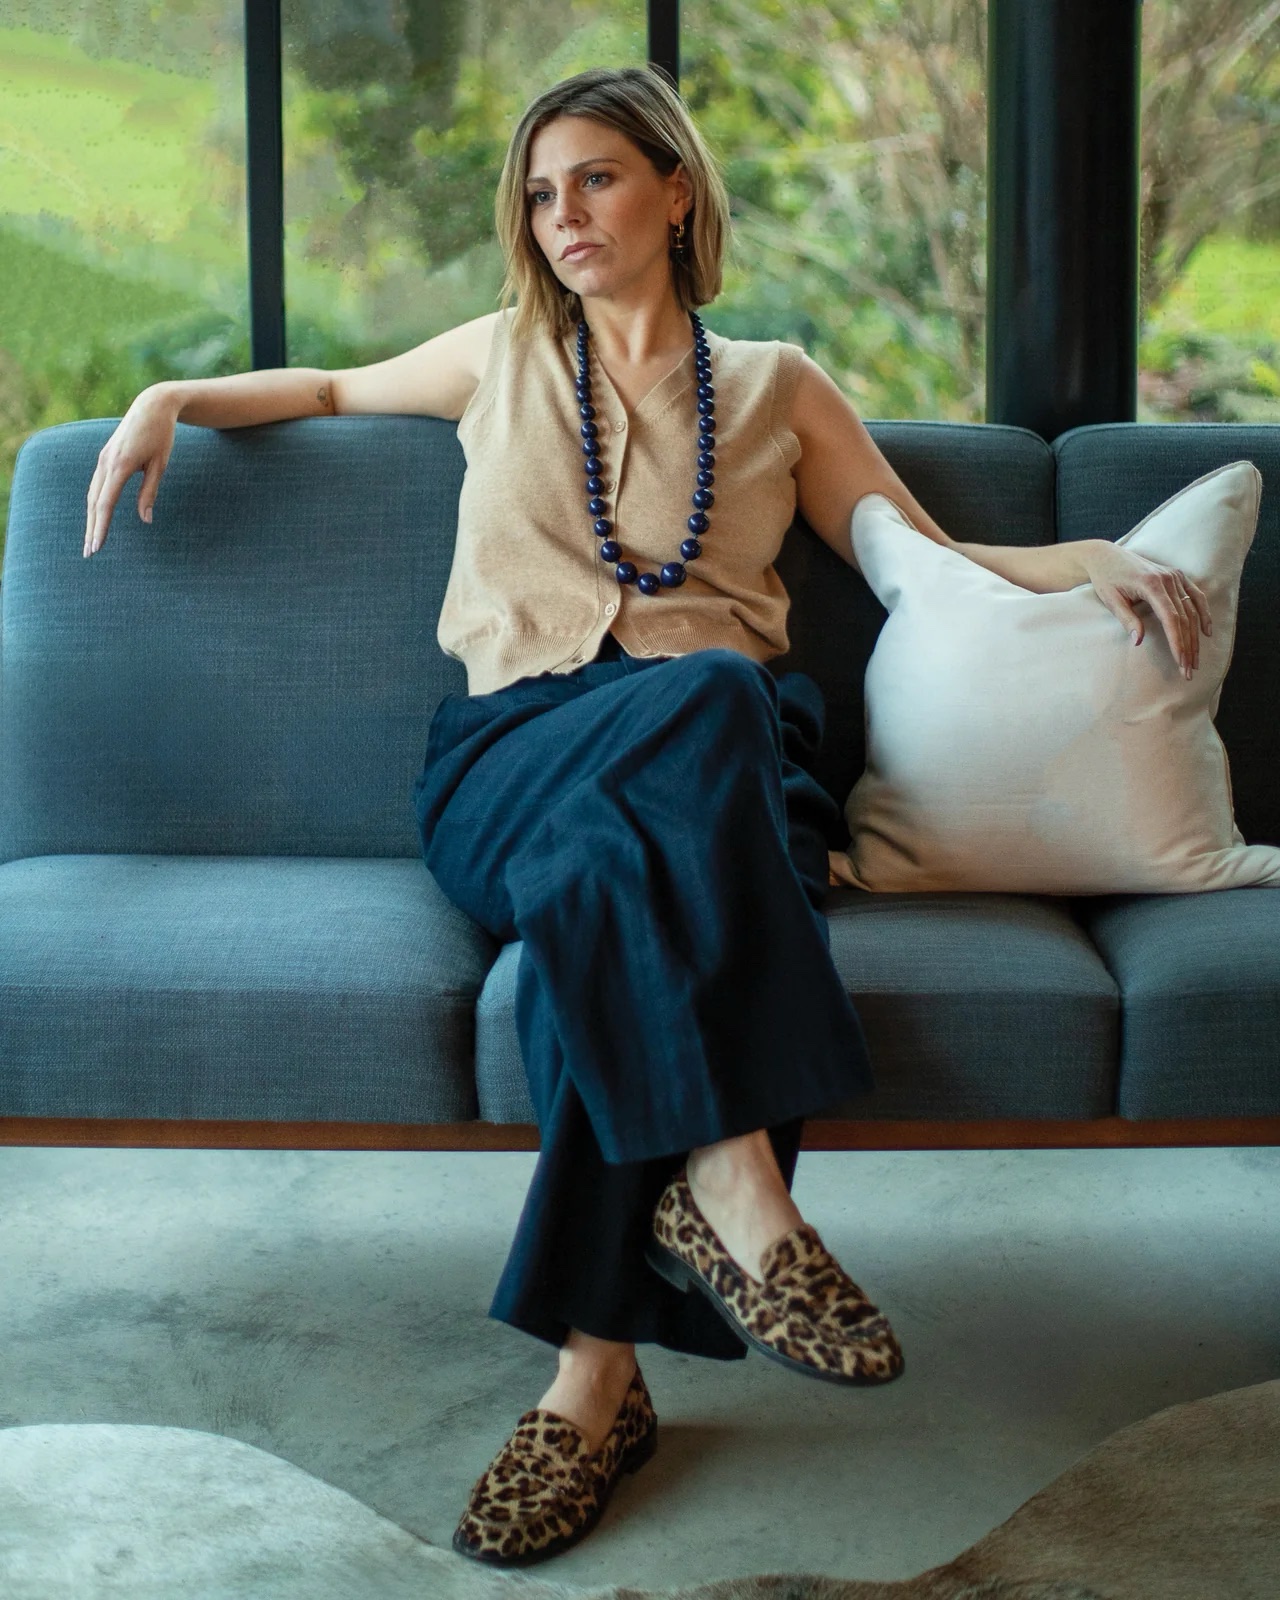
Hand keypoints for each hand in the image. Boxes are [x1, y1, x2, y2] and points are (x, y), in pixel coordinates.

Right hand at [84, 386, 179, 556]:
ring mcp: (102, 459)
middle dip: (91, 529)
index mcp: (120, 465)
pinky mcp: (104, 457)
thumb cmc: (161, 435)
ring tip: (91, 540)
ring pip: (92, 495)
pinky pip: (96, 485)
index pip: (106, 503)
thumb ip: (149, 492)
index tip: (98, 546)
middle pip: (94, 503)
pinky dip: (94, 504)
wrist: (152, 406)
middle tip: (89, 553)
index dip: (101, 527)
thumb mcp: (160, 464)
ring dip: (90, 518)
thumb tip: (145, 520)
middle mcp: (106, 462)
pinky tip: (95, 518)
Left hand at [1079, 540, 1211, 679]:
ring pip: (1193, 610)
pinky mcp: (1177, 575)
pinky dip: (1204, 613)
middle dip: (1188, 646)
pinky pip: (1196, 595)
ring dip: (1196, 637)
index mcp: (1151, 584)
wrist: (1106, 556)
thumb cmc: (1106, 579)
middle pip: (1185, 618)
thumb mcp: (1111, 599)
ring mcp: (1175, 576)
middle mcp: (1168, 579)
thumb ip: (1126, 619)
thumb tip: (1138, 641)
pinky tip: (1206, 632)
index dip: (1177, 642)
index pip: (1171, 619)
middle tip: (1188, 671)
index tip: (1180, 662)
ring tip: (1195, 660)